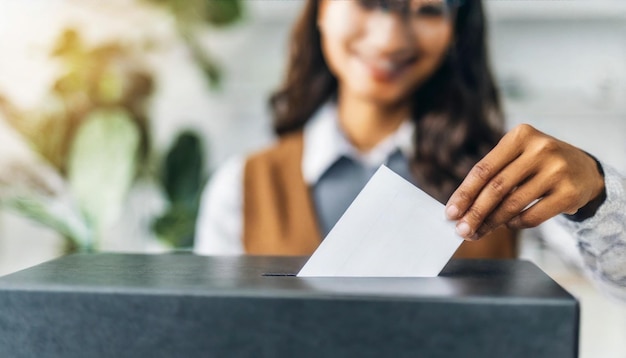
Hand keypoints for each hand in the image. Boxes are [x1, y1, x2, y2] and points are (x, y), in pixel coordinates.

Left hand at [445, 124, 605, 240]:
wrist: (586, 170)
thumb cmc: (538, 165)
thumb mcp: (518, 157)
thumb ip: (492, 177)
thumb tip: (461, 209)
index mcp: (520, 135)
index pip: (484, 169)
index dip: (464, 193)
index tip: (450, 213)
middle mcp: (540, 149)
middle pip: (496, 188)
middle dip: (475, 212)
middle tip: (461, 230)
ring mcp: (557, 170)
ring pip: (513, 204)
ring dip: (491, 222)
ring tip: (478, 232)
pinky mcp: (569, 192)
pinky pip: (532, 216)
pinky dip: (515, 224)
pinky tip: (508, 224)